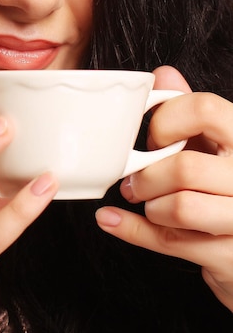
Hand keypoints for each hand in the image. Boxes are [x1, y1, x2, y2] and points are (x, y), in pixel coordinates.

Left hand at [96, 65, 232, 311]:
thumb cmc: (228, 185)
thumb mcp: (216, 143)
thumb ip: (192, 110)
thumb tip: (164, 73)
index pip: (205, 108)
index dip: (166, 120)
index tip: (152, 137)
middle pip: (186, 166)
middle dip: (147, 175)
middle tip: (133, 181)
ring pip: (181, 208)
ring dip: (149, 205)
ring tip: (143, 201)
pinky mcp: (232, 258)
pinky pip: (172, 243)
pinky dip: (132, 230)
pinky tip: (111, 219)